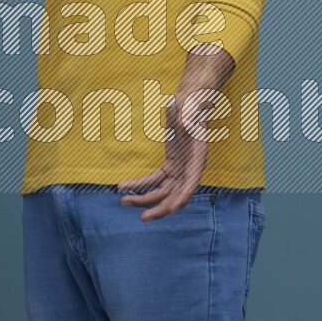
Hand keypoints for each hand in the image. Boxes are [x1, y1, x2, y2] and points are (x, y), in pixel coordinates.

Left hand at [118, 90, 215, 220]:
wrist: (189, 102)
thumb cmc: (191, 104)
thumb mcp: (189, 107)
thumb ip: (187, 117)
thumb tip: (184, 124)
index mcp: (198, 157)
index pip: (192, 182)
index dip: (183, 197)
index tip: (172, 209)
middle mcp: (190, 168)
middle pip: (176, 195)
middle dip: (159, 207)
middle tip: (143, 218)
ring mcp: (180, 169)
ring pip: (163, 192)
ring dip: (144, 199)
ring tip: (124, 201)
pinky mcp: (170, 166)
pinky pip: (154, 181)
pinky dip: (140, 185)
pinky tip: (123, 186)